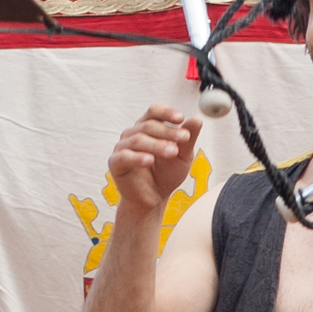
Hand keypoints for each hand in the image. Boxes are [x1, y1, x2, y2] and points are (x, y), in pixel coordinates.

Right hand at [104, 104, 203, 218]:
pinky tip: (149, 160)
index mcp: (148, 127)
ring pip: (138, 139)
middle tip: (185, 138)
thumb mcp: (182, 156)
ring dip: (157, 144)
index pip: (154, 112)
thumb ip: (188, 139)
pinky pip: (124, 156)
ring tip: (173, 152)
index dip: (166, 112)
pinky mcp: (115, 163)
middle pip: (148, 125)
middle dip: (168, 131)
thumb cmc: (166, 174)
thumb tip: (197, 119)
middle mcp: (133, 134)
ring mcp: (122, 147)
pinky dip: (137, 157)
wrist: (154, 199)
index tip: (181, 118)